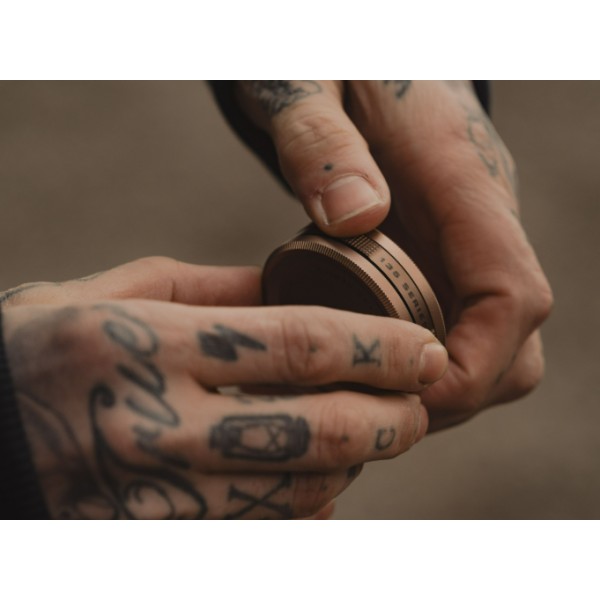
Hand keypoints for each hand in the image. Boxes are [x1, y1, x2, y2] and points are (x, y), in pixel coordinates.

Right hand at [2, 258, 445, 517]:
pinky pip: (256, 534)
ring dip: (353, 464)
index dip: (377, 347)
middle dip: (388, 418)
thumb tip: (291, 286)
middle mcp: (147, 424)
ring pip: (294, 492)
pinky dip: (306, 508)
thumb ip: (210, 290)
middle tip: (421, 401)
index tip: (425, 348)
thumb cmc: (42, 347)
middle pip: (312, 428)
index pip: (295, 342)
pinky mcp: (146, 540)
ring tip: (378, 433)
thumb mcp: (116, 294)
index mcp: (140, 342)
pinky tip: (322, 482)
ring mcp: (147, 496)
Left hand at [236, 80, 552, 429]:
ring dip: (440, 386)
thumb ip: (321, 142)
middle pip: (514, 341)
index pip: (510, 293)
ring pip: (494, 343)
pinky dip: (428, 364)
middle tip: (367, 406)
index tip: (404, 393)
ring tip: (363, 395)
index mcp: (458, 177)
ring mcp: (470, 240)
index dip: (471, 364)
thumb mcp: (305, 85)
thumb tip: (357, 216)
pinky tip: (370, 368)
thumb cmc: (329, 65)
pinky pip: (463, 325)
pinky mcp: (450, 252)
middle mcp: (481, 217)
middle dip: (453, 392)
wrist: (361, 54)